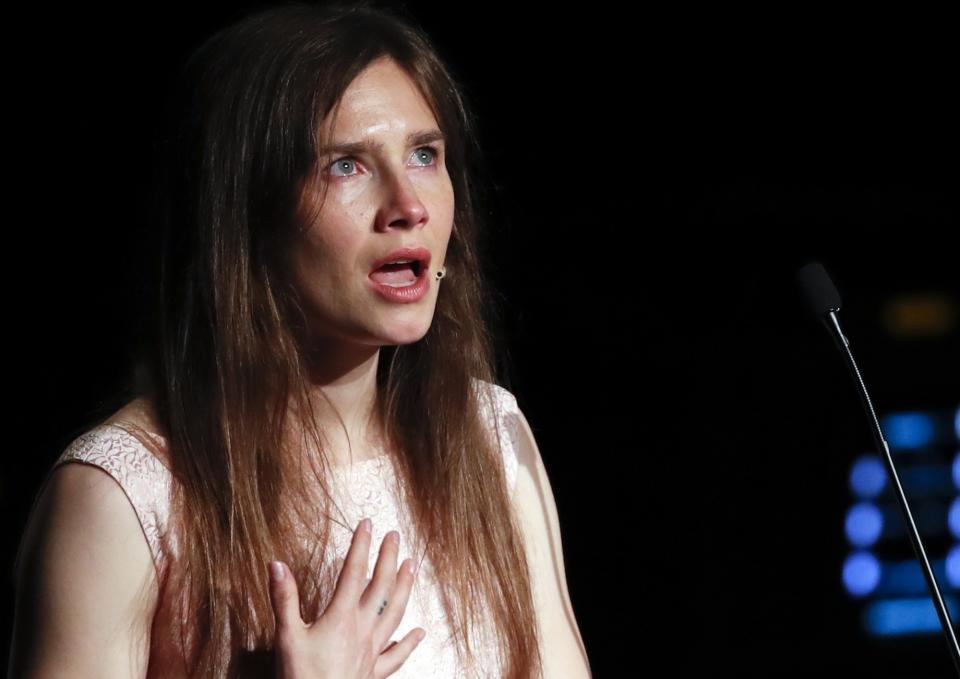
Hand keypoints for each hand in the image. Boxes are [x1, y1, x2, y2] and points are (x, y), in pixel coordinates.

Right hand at [269, 518, 425, 678]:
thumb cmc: (300, 676)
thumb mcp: (287, 636)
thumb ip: (284, 599)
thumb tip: (277, 565)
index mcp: (341, 617)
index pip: (354, 572)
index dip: (361, 546)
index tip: (368, 524)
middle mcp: (362, 629)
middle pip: (381, 587)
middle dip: (388, 558)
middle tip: (395, 536)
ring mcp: (372, 651)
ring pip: (395, 612)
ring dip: (405, 587)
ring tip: (412, 566)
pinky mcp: (375, 672)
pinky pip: (397, 654)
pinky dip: (409, 642)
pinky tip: (419, 633)